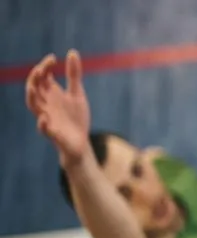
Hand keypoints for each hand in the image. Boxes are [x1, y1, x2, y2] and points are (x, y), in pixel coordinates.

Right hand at [25, 50, 90, 165]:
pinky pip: (44, 129)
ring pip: (33, 107)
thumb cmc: (76, 117)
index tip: (53, 58)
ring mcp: (47, 118)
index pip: (42, 77)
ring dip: (31, 97)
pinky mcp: (52, 133)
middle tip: (42, 68)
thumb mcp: (77, 93)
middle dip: (35, 78)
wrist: (81, 141)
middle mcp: (45, 104)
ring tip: (33, 88)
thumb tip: (72, 52)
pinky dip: (42, 124)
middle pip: (34, 88)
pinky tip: (44, 118)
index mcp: (51, 94)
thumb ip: (73, 75)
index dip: (45, 66)